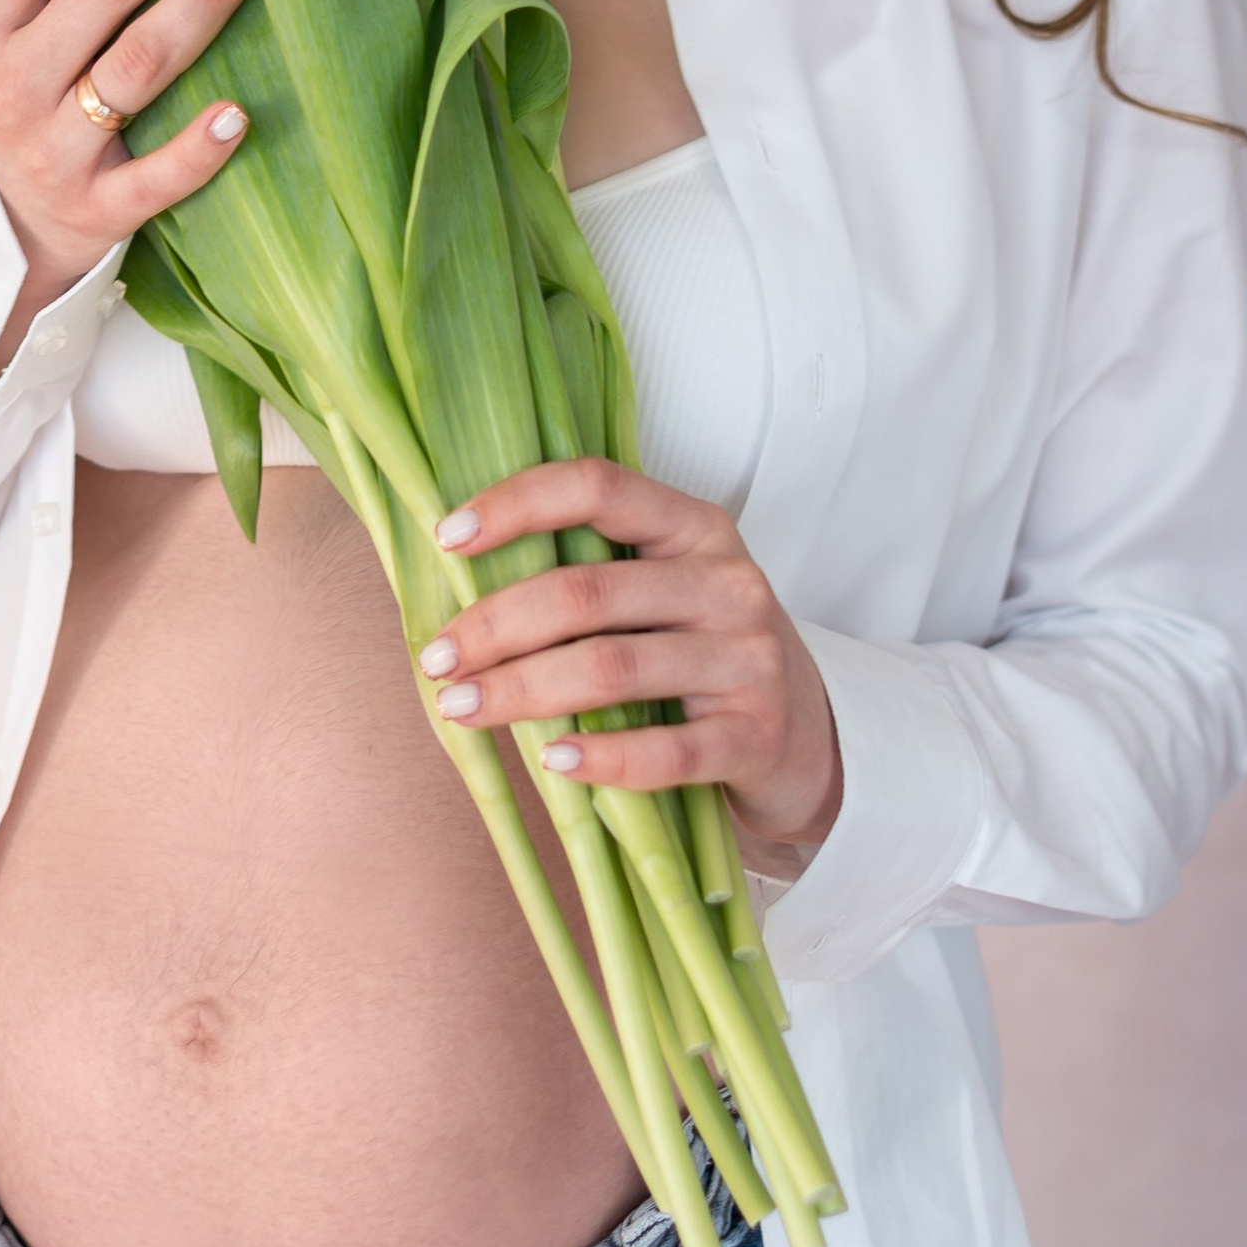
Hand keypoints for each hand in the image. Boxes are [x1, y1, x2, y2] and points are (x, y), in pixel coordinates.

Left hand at [417, 459, 843, 868]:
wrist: (811, 739)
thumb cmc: (704, 655)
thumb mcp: (665, 593)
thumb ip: (590, 574)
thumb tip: (453, 580)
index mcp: (695, 527)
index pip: (597, 486)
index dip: (516, 504)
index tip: (446, 537)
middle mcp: (728, 582)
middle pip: (588, 592)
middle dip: (495, 625)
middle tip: (436, 660)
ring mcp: (748, 660)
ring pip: (613, 668)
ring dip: (521, 691)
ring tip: (460, 709)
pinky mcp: (755, 736)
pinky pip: (663, 750)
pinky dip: (598, 756)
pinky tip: (550, 761)